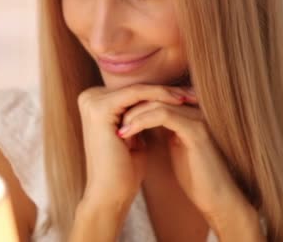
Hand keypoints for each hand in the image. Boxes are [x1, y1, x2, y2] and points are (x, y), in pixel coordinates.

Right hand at [77, 84, 189, 211]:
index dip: (162, 93)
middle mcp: (89, 98)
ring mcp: (91, 101)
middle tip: (193, 92)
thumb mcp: (133, 135)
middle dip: (167, 90)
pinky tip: (179, 102)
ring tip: (191, 97)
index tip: (188, 96)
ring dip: (167, 92)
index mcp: (93, 103)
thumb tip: (159, 100)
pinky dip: (159, 96)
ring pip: (138, 89)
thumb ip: (139, 115)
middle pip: (136, 88)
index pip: (134, 92)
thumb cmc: (124, 170)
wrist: (111, 194)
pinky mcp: (100, 109)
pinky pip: (136, 95)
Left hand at [117, 91, 254, 228]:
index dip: (132, 104)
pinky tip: (126, 132)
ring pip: (157, 102)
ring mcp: (197, 118)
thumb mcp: (173, 146)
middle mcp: (194, 109)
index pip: (155, 96)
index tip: (111, 117)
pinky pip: (164, 115)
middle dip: (129, 105)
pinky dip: (141, 121)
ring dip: (132, 113)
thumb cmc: (195, 176)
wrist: (217, 198)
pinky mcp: (196, 131)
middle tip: (108, 118)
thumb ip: (161, 129)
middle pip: (155, 94)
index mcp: (188, 111)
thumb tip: (133, 120)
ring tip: (117, 128)